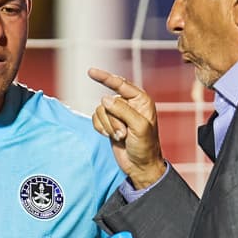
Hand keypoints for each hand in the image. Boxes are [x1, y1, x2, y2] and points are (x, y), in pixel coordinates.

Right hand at [87, 67, 165, 186]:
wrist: (140, 166)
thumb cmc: (146, 147)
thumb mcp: (139, 127)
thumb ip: (123, 111)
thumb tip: (104, 99)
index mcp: (141, 100)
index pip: (120, 84)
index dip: (105, 77)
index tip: (91, 72)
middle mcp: (129, 104)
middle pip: (108, 102)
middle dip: (113, 119)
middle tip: (124, 133)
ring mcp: (117, 114)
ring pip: (100, 111)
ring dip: (108, 126)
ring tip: (120, 137)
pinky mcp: (108, 123)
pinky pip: (96, 119)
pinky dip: (101, 129)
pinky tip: (111, 137)